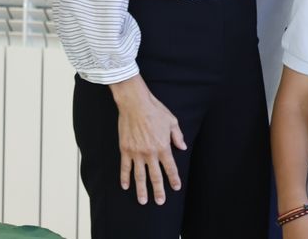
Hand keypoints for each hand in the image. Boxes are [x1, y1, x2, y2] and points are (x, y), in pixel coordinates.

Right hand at [110, 75, 186, 204]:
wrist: (135, 104)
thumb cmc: (155, 111)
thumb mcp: (172, 121)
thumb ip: (177, 136)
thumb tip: (182, 147)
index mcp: (163, 146)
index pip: (170, 167)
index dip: (173, 178)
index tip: (176, 187)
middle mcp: (150, 152)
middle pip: (155, 176)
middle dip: (158, 190)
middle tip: (160, 202)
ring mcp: (136, 152)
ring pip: (139, 175)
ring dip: (141, 189)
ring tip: (143, 201)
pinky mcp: (125, 150)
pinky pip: (125, 167)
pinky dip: (125, 178)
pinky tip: (126, 186)